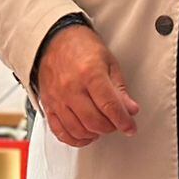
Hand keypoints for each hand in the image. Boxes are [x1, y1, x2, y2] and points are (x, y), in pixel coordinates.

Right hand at [33, 24, 137, 147]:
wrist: (55, 39)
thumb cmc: (82, 47)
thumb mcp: (109, 62)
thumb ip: (119, 89)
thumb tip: (130, 110)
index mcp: (89, 73)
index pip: (110, 106)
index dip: (123, 121)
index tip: (130, 127)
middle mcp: (71, 88)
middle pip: (94, 122)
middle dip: (110, 127)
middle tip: (116, 123)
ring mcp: (57, 98)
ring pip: (78, 130)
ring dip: (94, 134)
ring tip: (102, 127)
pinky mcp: (48, 105)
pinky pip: (59, 131)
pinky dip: (74, 139)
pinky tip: (85, 135)